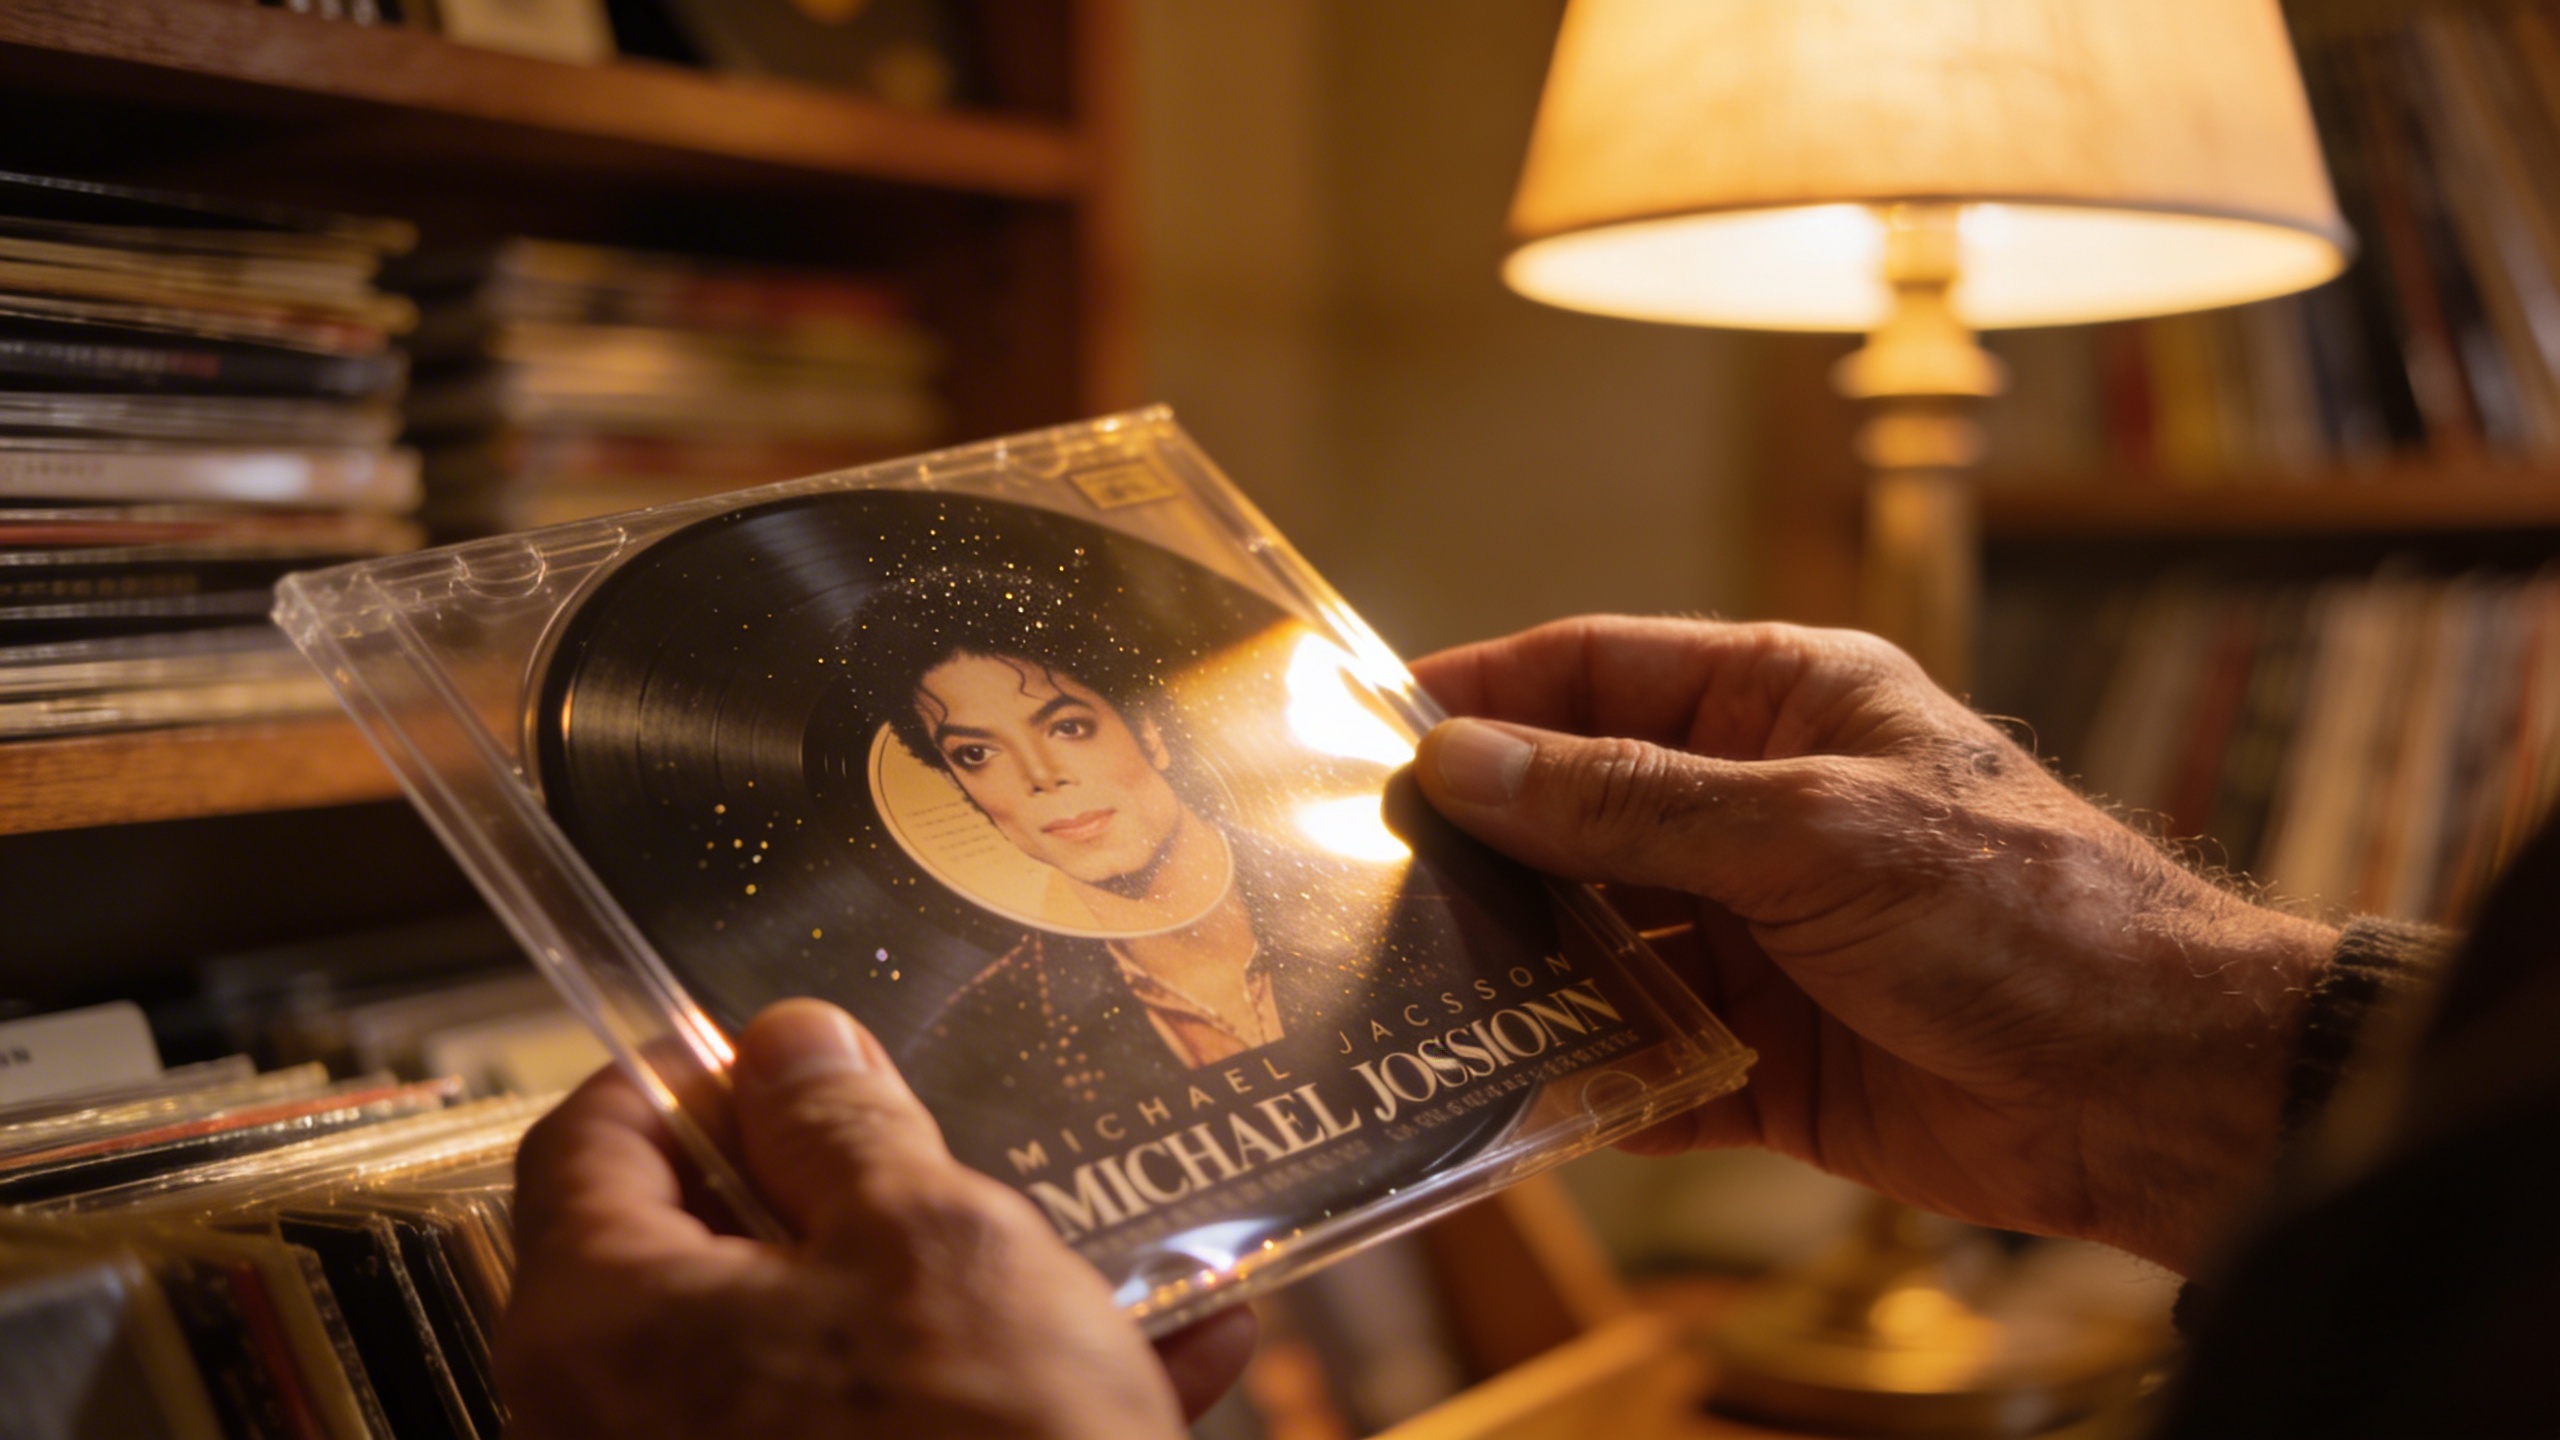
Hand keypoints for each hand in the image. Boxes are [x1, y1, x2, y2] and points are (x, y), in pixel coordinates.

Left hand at [500, 1000, 1254, 1439]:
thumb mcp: (928, 1237)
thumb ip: (841, 1123)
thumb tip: (786, 1044)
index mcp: (600, 1327)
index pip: (589, 1139)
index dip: (693, 1070)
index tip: (789, 1049)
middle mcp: (612, 1429)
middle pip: (696, 1256)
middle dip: (837, 1194)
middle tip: (944, 1156)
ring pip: (806, 1355)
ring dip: (939, 1298)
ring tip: (1076, 1254)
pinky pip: (874, 1437)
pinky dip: (979, 1395)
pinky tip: (1144, 1358)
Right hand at [1410, 617, 2337, 1274]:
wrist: (2153, 1088)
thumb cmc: (2019, 910)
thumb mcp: (1810, 830)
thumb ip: (1630, 803)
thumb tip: (1465, 761)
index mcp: (1783, 705)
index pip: (1597, 674)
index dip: (1483, 694)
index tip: (1366, 730)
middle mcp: (1757, 811)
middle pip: (1577, 813)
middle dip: (1481, 848)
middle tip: (1359, 880)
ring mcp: (1756, 936)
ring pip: (1596, 942)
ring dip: (1519, 971)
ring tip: (1410, 992)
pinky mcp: (1763, 1055)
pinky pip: (1640, 1060)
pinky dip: (1585, 1082)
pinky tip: (1514, 1099)